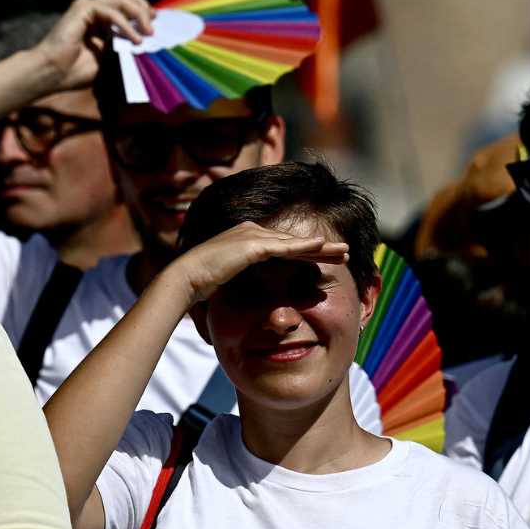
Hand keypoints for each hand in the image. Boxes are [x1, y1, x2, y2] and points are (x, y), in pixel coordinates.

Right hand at [32, 0, 154, 90]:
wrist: (51, 74)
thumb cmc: (75, 70)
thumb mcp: (109, 57)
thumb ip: (123, 45)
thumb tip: (146, 40)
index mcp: (99, 18)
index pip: (126, 4)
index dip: (143, 11)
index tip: (155, 25)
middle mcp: (93, 8)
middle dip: (143, 7)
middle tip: (152, 26)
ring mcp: (87, 6)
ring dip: (139, 15)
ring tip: (147, 34)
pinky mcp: (83, 9)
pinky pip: (112, 11)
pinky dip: (125, 25)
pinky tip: (134, 39)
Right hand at [166, 221, 350, 305]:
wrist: (184, 280)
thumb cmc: (202, 285)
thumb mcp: (230, 280)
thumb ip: (245, 280)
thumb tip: (254, 298)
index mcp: (248, 238)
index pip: (285, 246)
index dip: (308, 252)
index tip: (328, 259)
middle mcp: (251, 230)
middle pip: (294, 241)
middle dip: (322, 247)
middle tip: (345, 252)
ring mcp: (251, 236)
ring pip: (294, 243)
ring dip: (321, 247)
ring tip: (343, 252)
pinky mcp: (251, 245)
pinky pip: (284, 247)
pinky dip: (304, 247)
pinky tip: (322, 247)